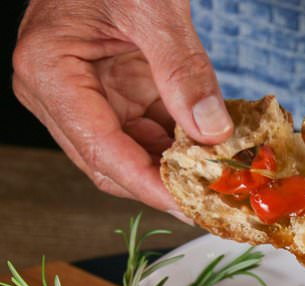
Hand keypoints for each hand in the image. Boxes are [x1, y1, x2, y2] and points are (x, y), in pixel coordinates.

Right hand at [12, 0, 232, 215]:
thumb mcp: (153, 7)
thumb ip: (183, 71)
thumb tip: (212, 132)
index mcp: (49, 72)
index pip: (101, 151)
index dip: (147, 185)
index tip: (188, 206)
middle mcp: (58, 94)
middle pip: (110, 165)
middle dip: (161, 185)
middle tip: (208, 202)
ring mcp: (83, 98)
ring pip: (129, 157)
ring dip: (172, 170)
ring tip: (214, 179)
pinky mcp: (109, 96)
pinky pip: (143, 135)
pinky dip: (175, 147)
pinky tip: (206, 151)